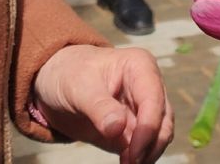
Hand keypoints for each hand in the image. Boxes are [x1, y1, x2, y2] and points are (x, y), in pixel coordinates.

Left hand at [33, 44, 171, 163]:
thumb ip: (99, 107)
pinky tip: (125, 163)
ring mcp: (144, 108)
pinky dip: (139, 157)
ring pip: (159, 135)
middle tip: (130, 163)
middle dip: (150, 145)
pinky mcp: (136, 127)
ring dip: (147, 154)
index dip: (148, 128)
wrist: (57, 82)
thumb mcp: (78, 87)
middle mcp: (149, 86)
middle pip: (163, 121)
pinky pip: (146, 145)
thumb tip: (118, 128)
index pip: (153, 101)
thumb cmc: (69, 74)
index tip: (133, 152)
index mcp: (140, 67)